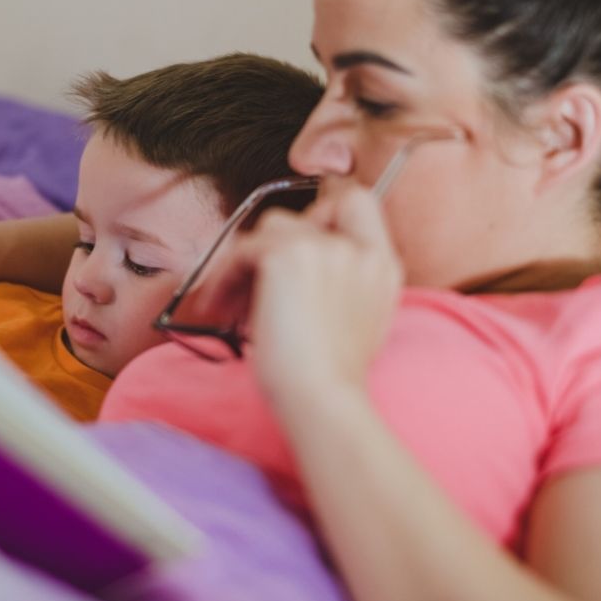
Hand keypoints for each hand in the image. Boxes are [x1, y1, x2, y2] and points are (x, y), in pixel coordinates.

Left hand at [197, 177, 402, 399]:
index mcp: (381, 264)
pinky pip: (243, 250)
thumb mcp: (362, 318)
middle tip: (254, 280)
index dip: (325, 211)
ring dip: (247, 261)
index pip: (357, 202)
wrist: (322, 397)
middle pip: (304, 215)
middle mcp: (357, 249)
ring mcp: (323, 248)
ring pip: (269, 229)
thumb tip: (306, 261)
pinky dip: (225, 276)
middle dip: (276, 245)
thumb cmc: (332, 375)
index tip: (300, 243)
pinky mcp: (284, 256)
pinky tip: (218, 304)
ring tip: (232, 298)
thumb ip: (348, 280)